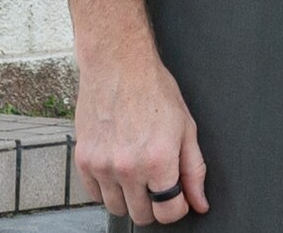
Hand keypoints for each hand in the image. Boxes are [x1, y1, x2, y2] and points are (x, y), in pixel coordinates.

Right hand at [72, 49, 209, 224]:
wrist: (118, 66)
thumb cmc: (154, 90)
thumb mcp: (186, 128)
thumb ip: (194, 170)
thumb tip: (199, 202)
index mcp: (158, 160)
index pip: (168, 212)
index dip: (178, 208)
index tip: (178, 198)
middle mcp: (127, 168)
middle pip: (142, 216)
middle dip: (155, 205)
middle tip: (158, 183)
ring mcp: (102, 166)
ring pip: (116, 209)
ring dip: (130, 198)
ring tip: (137, 173)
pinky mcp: (83, 160)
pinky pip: (94, 195)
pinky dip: (107, 189)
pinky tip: (118, 168)